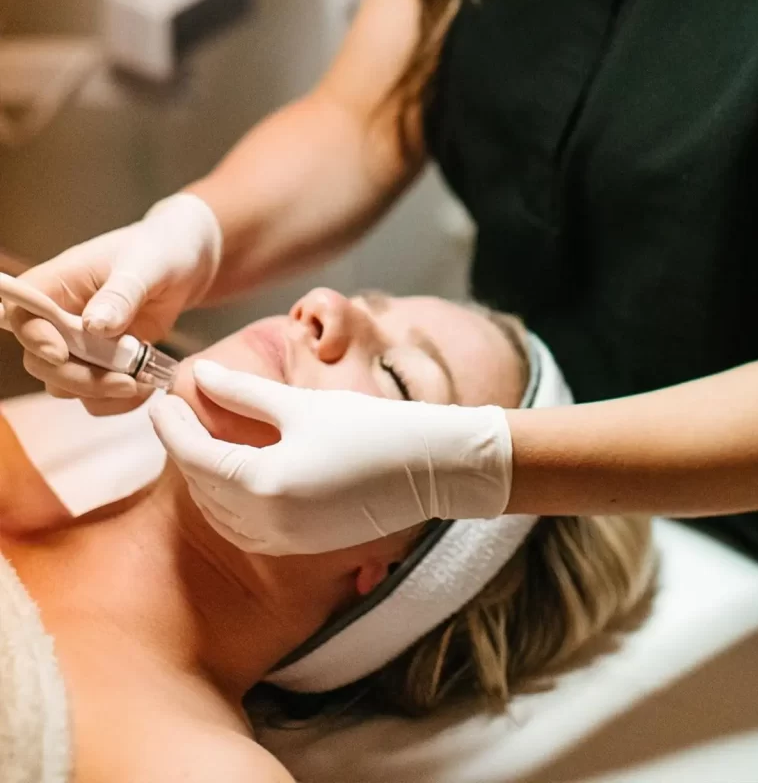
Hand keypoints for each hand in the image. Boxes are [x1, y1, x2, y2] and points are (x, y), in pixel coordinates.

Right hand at [4, 194, 220, 414]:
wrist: (188, 264)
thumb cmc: (162, 250)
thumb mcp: (146, 266)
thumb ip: (120, 294)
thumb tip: (93, 325)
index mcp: (59, 282)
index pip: (22, 314)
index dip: (34, 338)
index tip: (61, 353)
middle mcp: (61, 315)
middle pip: (40, 360)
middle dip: (77, 377)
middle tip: (124, 381)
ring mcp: (80, 343)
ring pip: (65, 382)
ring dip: (100, 392)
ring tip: (142, 382)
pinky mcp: (102, 362)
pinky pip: (95, 394)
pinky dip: (118, 399)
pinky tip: (147, 384)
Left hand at [149, 359, 512, 554]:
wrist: (433, 468)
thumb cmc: (373, 428)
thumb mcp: (303, 405)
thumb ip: (244, 393)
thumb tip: (201, 375)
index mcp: (265, 483)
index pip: (195, 455)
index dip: (171, 426)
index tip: (160, 399)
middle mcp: (269, 522)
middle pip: (202, 487)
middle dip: (183, 449)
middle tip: (176, 414)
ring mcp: (286, 540)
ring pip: (220, 514)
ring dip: (203, 479)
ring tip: (199, 441)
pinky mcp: (302, 546)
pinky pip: (245, 529)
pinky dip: (228, 503)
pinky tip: (233, 476)